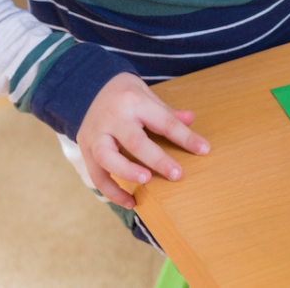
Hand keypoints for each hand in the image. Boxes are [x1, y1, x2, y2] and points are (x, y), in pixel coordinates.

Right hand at [75, 73, 209, 208]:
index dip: (185, 137)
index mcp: (135, 102)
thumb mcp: (147, 94)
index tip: (204, 149)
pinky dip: (111, 191)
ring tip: (147, 181)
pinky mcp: (85, 148)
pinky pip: (96, 175)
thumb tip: (191, 119)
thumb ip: (167, 111)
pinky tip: (130, 202)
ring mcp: (96, 134)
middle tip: (177, 174)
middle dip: (157, 159)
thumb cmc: (124, 94)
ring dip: (128, 172)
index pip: (164, 121)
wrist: (86, 88)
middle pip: (134, 141)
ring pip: (107, 157)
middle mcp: (113, 118)